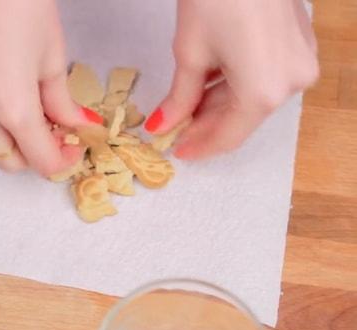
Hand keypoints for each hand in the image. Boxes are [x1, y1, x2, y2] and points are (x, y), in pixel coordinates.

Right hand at [0, 0, 91, 175]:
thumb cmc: (21, 4)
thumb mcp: (52, 55)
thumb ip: (62, 100)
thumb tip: (73, 124)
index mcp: (12, 107)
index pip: (40, 160)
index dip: (62, 162)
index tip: (75, 149)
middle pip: (9, 160)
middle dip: (35, 156)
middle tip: (59, 135)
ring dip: (18, 139)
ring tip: (41, 111)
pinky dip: (1, 120)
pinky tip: (19, 96)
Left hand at [145, 0, 318, 159]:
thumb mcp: (190, 55)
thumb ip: (179, 98)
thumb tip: (163, 125)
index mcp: (264, 92)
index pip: (229, 136)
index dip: (200, 146)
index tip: (175, 149)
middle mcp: (291, 83)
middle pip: (243, 118)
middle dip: (206, 125)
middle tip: (175, 128)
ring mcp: (301, 63)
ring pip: (254, 98)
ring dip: (220, 106)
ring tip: (185, 107)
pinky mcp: (301, 45)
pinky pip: (265, 77)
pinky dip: (237, 85)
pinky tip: (209, 86)